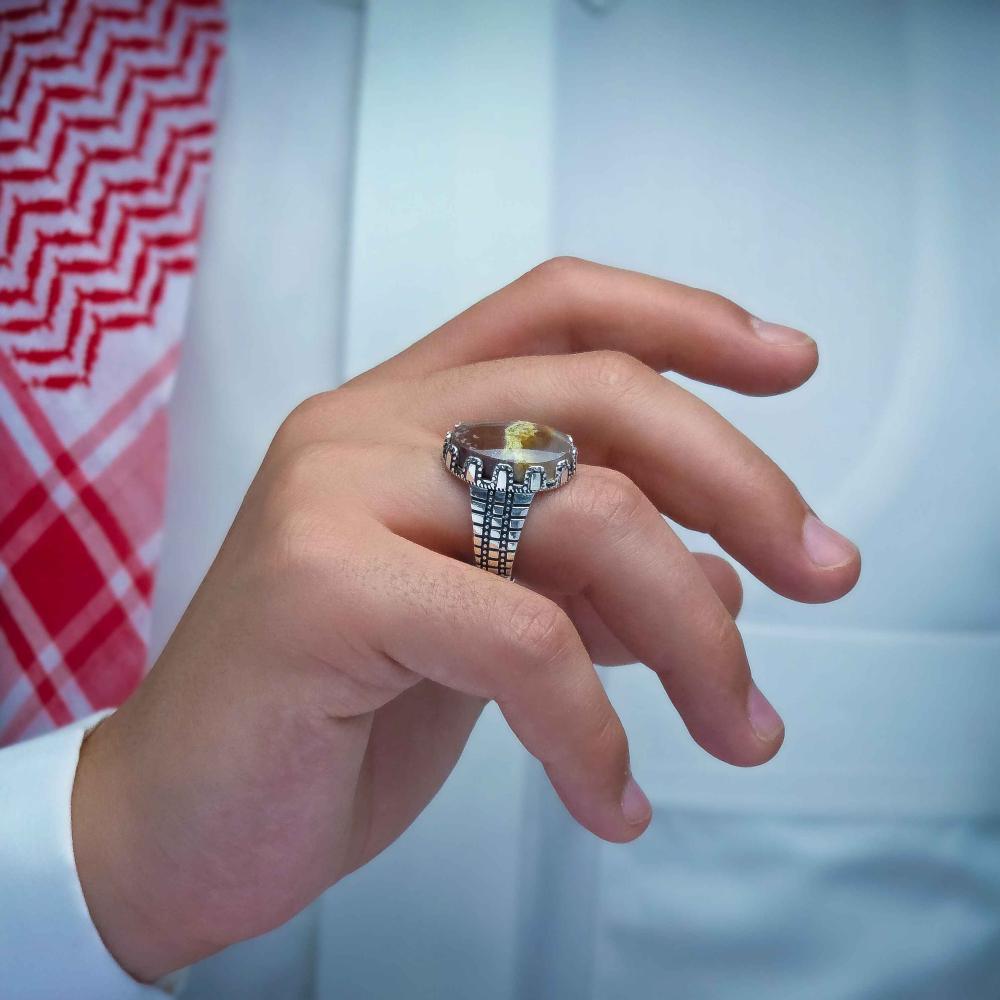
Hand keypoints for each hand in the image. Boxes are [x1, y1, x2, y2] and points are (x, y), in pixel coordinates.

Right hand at [71, 258, 859, 980]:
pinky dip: (594, 733)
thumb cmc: (331, 714)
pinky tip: (613, 804)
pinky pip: (523, 640)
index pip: (557, 310)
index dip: (684, 317)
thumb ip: (584, 582)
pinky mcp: (318, 585)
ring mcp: (332, 493)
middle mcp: (365, 426)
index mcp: (400, 414)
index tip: (790, 362)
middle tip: (826, 572)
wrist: (178, 817)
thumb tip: (721, 582)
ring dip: (699, 635)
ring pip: (586, 516)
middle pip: (601, 394)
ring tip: (739, 730)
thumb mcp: (486, 628)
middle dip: (743, 481)